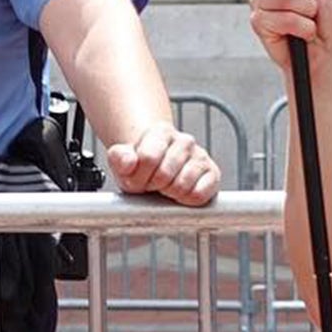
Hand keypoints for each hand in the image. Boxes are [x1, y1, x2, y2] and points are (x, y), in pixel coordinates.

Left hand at [105, 123, 220, 204]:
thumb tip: (129, 162)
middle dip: (153, 186)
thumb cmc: (140, 166)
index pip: (148, 158)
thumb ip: (119, 158)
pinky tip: (180, 193)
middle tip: (152, 184)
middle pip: (164, 175)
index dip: (138, 176)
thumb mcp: (121, 162)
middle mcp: (184, 140)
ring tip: (166, 187)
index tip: (137, 178)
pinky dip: (187, 200)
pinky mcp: (213, 174)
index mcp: (161, 132)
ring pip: (182, 185)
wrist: (157, 169)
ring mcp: (200, 156)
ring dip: (169, 194)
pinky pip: (200, 194)